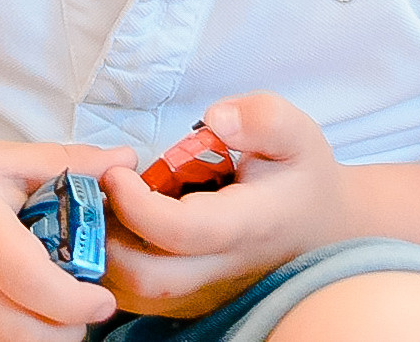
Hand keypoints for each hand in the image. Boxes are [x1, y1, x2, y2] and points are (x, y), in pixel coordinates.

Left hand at [102, 94, 348, 318]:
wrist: (321, 225)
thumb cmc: (300, 174)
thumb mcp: (294, 133)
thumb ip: (261, 118)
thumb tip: (217, 119)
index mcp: (246, 228)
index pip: (178, 232)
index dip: (135, 203)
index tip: (119, 170)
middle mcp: (223, 272)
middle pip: (146, 277)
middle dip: (105, 235)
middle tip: (97, 191)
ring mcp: (206, 294)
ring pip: (134, 295)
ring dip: (102, 253)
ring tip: (101, 207)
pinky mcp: (191, 301)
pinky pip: (138, 297)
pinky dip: (112, 265)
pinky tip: (114, 225)